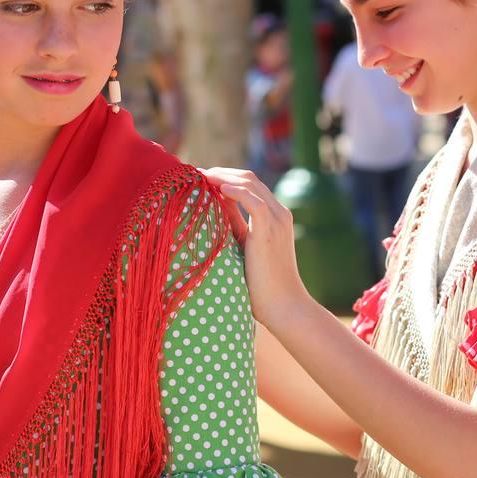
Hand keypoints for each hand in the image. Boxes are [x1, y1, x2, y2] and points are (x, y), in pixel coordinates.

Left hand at [202, 168, 312, 331]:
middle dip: (219, 172)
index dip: (224, 176)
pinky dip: (234, 191)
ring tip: (198, 178)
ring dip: (221, 176)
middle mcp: (279, 213)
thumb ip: (234, 223)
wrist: (283, 305)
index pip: (249, 183)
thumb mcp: (244, 246)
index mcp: (275, 215)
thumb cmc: (262, 283)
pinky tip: (216, 189)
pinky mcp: (270, 230)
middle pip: (248, 177)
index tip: (199, 179)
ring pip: (249, 183)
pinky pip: (252, 200)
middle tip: (193, 174)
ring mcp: (277, 220)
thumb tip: (211, 204)